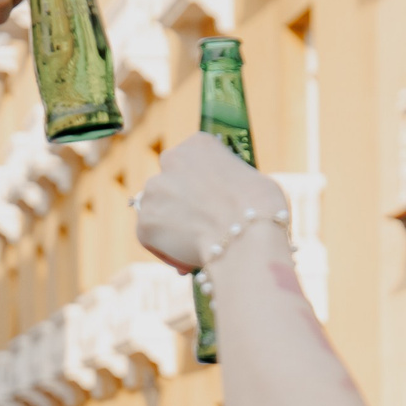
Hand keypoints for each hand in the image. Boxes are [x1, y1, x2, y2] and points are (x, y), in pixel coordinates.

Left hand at [133, 133, 290, 272]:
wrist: (245, 236)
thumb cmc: (260, 208)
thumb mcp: (252, 180)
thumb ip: (229, 183)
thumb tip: (227, 200)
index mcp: (198, 144)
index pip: (192, 162)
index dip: (202, 186)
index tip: (212, 203)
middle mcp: (170, 160)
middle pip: (171, 184)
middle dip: (183, 204)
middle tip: (202, 226)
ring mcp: (153, 191)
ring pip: (158, 211)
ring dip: (173, 226)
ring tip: (198, 247)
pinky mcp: (145, 223)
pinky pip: (152, 238)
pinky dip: (166, 250)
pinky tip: (188, 261)